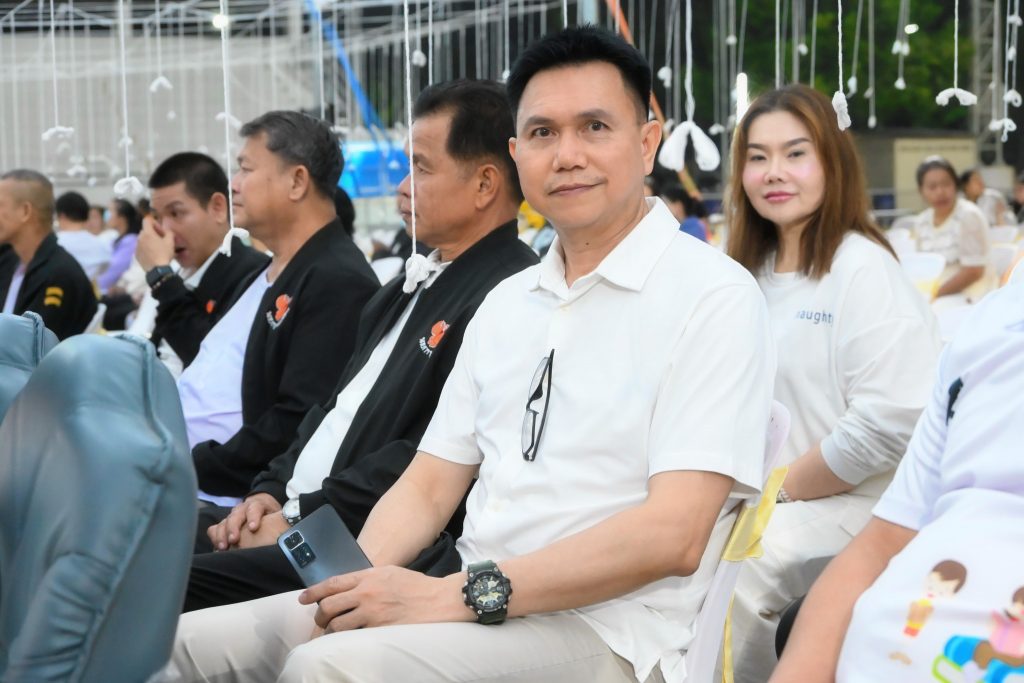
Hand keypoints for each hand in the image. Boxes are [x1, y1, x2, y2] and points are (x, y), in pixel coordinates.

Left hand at [135, 216, 174, 271]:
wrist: (157, 270)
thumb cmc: (164, 254)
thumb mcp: (170, 241)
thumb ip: (169, 232)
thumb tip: (167, 230)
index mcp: (147, 233)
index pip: (147, 220)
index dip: (154, 222)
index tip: (160, 229)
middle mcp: (139, 238)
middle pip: (145, 230)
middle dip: (152, 232)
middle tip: (161, 239)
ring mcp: (137, 247)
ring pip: (142, 239)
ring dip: (149, 241)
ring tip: (157, 248)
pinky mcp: (136, 255)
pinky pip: (141, 248)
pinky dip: (146, 249)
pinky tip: (153, 255)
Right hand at [207, 493, 281, 550]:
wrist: (264, 508)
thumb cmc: (273, 517)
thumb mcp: (278, 517)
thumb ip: (280, 522)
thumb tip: (288, 535)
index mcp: (258, 505)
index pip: (255, 508)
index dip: (253, 517)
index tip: (253, 528)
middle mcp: (243, 509)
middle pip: (236, 515)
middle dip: (233, 527)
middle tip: (233, 540)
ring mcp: (233, 516)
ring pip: (224, 521)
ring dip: (222, 534)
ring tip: (223, 547)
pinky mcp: (226, 523)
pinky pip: (216, 528)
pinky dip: (215, 537)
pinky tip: (216, 547)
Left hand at [299, 567, 468, 633]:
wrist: (438, 599)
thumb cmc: (416, 586)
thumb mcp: (389, 573)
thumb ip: (367, 579)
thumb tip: (347, 588)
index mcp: (368, 576)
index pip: (332, 583)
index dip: (313, 592)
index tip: (302, 599)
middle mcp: (367, 593)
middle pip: (329, 605)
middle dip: (319, 615)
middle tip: (321, 620)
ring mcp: (373, 613)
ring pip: (337, 625)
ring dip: (330, 630)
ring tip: (333, 632)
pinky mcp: (380, 630)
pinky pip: (353, 637)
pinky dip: (346, 640)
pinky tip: (347, 640)